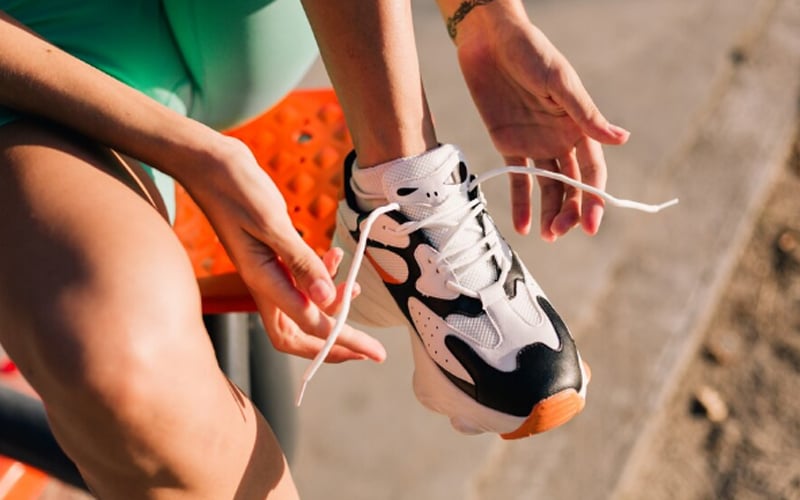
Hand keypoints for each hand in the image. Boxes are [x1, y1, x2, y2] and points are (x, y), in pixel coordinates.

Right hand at [182, 136, 385, 362]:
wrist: (209, 163)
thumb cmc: (235, 188)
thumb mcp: (272, 223)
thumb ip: (300, 262)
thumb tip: (327, 300)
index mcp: (262, 281)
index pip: (309, 326)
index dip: (344, 341)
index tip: (374, 352)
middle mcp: (263, 284)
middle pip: (300, 333)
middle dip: (335, 342)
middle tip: (368, 346)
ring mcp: (266, 271)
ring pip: (301, 309)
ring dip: (331, 307)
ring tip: (357, 289)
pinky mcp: (270, 256)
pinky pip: (298, 281)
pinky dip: (321, 276)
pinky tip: (335, 254)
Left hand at [455, 17, 629, 239]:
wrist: (489, 39)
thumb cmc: (530, 52)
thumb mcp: (559, 81)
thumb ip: (585, 114)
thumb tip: (621, 139)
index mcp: (578, 125)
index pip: (592, 170)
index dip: (594, 198)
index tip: (591, 224)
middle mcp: (560, 138)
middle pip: (570, 184)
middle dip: (569, 211)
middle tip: (560, 233)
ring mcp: (535, 143)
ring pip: (547, 186)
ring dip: (548, 212)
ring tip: (546, 236)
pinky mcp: (508, 143)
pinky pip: (517, 178)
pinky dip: (520, 203)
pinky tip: (522, 226)